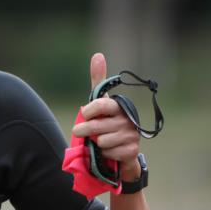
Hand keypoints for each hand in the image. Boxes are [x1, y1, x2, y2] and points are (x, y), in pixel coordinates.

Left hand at [71, 52, 141, 180]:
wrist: (122, 150)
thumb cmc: (108, 122)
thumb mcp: (101, 103)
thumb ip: (98, 81)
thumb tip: (98, 55)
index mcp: (119, 105)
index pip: (101, 105)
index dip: (89, 111)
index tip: (84, 114)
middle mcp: (128, 118)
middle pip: (96, 126)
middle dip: (84, 131)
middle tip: (78, 132)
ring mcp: (132, 135)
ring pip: (101, 141)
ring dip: (97, 144)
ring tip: (102, 140)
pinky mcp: (132, 150)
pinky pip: (109, 152)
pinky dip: (106, 154)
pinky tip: (111, 150)